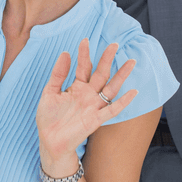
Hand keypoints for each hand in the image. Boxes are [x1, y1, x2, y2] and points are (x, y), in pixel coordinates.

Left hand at [36, 39, 136, 175]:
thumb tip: (65, 53)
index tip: (85, 40)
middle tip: (114, 44)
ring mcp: (93, 106)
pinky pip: (112, 109)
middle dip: (107, 59)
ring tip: (131, 61)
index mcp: (77, 87)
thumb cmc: (48, 118)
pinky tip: (133, 91)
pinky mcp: (96, 119)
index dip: (85, 54)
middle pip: (101, 74)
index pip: (84, 67)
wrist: (49, 141)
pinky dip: (123, 101)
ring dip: (121, 76)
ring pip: (111, 88)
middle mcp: (88, 95)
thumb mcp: (49, 92)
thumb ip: (58, 74)